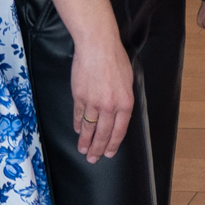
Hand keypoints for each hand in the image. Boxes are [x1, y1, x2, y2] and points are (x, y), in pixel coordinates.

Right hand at [70, 34, 135, 161]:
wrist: (98, 46)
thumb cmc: (116, 59)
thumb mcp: (128, 80)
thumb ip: (123, 99)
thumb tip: (119, 114)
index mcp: (125, 103)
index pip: (119, 131)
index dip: (113, 144)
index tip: (108, 153)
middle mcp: (109, 106)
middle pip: (103, 133)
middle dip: (98, 148)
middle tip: (93, 159)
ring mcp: (93, 102)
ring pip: (89, 127)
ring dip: (85, 141)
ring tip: (83, 150)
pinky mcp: (79, 96)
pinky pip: (78, 115)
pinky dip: (77, 124)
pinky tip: (77, 130)